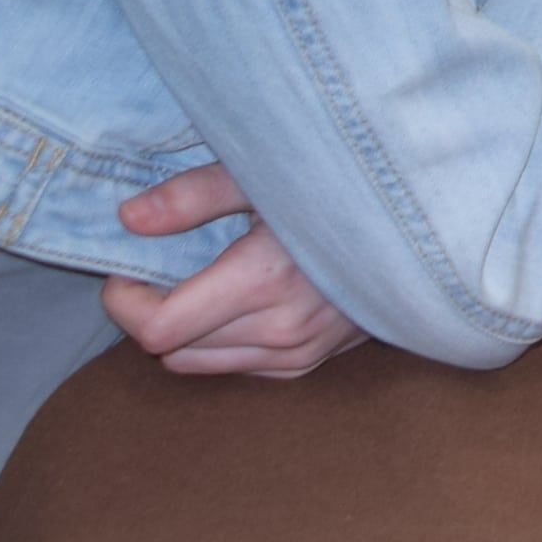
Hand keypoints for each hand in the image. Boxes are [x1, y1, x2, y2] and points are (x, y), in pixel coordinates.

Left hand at [104, 165, 365, 378]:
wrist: (415, 222)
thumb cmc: (336, 186)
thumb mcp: (263, 174)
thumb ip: (193, 196)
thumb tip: (127, 219)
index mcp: (266, 279)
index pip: (158, 328)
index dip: (126, 300)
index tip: (127, 268)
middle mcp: (283, 329)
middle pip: (170, 349)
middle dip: (151, 310)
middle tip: (161, 267)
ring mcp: (299, 352)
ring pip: (197, 364)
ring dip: (183, 330)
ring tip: (198, 284)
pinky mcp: (308, 363)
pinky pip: (234, 367)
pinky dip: (218, 341)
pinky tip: (235, 302)